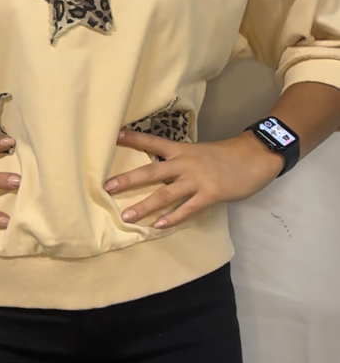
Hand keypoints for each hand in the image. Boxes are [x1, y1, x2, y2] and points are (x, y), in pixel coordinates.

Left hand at [104, 129, 284, 229]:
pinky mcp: (210, 195)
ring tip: (127, 216)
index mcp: (182, 150)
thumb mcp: (199, 152)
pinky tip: (158, 226)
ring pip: (165, 194)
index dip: (134, 139)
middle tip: (107, 187)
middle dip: (128, 180)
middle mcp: (185, 163)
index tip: (114, 136)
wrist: (255, 156)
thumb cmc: (227, 155)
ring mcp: (197, 180)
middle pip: (151, 171)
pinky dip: (172, 218)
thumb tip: (160, 170)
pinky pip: (187, 209)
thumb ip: (180, 161)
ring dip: (144, 206)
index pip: (153, 143)